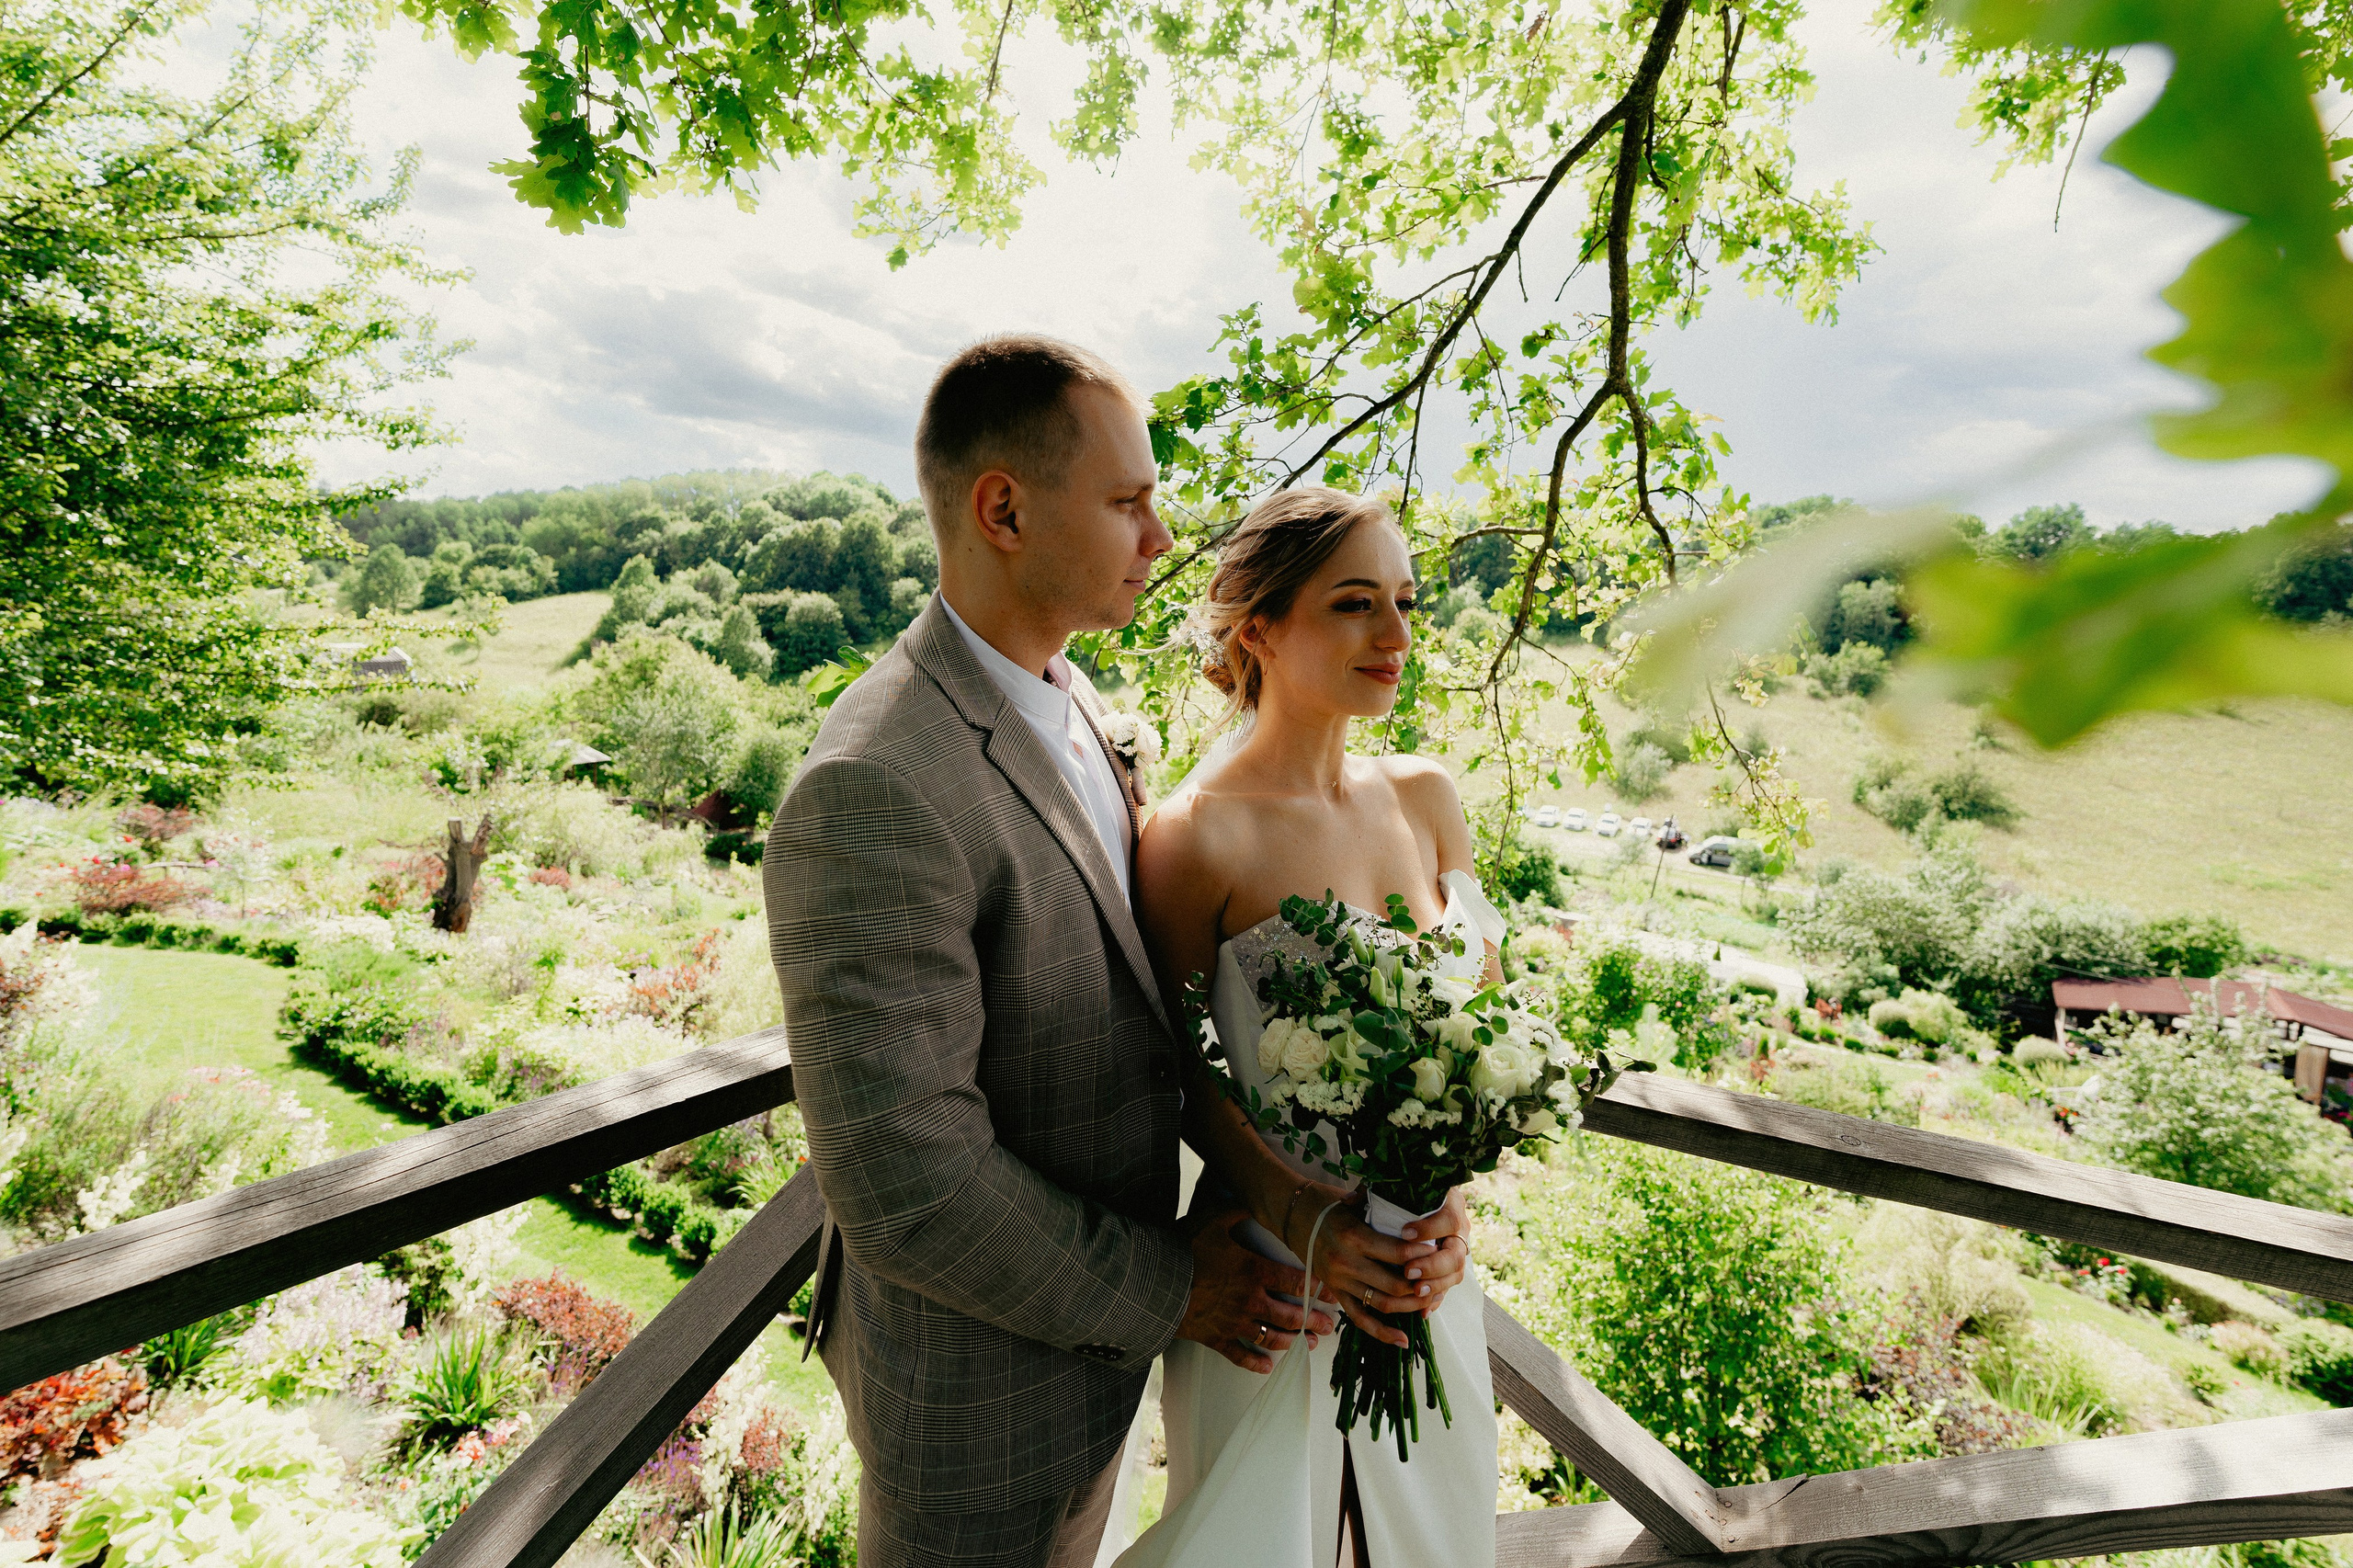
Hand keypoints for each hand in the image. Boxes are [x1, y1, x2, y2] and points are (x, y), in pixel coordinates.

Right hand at [1176, 1211, 1338, 1373]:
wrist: (1156, 1281)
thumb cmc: (1184, 1248)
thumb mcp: (1212, 1220)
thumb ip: (1235, 1212)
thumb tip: (1250, 1202)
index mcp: (1254, 1270)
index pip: (1294, 1280)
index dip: (1315, 1287)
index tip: (1330, 1293)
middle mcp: (1250, 1299)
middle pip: (1291, 1314)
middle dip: (1313, 1320)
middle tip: (1329, 1326)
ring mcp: (1234, 1322)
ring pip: (1272, 1337)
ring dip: (1293, 1341)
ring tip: (1309, 1345)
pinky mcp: (1216, 1338)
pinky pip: (1240, 1355)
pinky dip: (1255, 1363)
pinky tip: (1268, 1367)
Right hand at [1284, 1187, 1470, 1347]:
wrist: (1292, 1215)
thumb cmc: (1327, 1203)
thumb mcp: (1354, 1198)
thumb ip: (1381, 1204)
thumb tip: (1417, 1206)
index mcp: (1354, 1237)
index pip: (1398, 1253)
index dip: (1423, 1255)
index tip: (1439, 1250)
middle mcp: (1346, 1263)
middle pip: (1395, 1284)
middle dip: (1422, 1285)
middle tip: (1440, 1278)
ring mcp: (1339, 1282)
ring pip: (1382, 1305)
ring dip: (1411, 1307)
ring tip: (1431, 1301)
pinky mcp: (1334, 1294)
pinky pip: (1360, 1319)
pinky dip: (1383, 1333)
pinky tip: (1403, 1340)